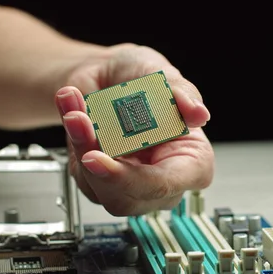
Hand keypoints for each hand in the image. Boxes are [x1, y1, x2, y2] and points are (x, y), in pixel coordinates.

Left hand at [54, 44, 213, 215]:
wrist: (109, 75)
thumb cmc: (142, 78)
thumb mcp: (163, 74)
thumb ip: (182, 93)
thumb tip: (199, 114)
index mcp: (191, 161)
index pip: (170, 184)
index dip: (137, 180)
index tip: (101, 159)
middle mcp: (161, 178)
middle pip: (127, 199)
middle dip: (97, 166)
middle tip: (80, 126)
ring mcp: (128, 184)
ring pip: (98, 189)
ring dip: (80, 146)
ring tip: (76, 110)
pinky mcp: (98, 182)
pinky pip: (81, 175)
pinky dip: (73, 141)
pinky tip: (73, 112)